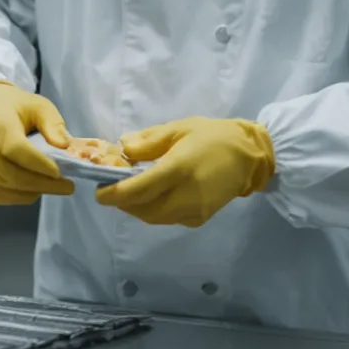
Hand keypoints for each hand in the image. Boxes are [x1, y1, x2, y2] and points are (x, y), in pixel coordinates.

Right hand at [0, 80, 74, 204]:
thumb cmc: (14, 107)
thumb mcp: (38, 106)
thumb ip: (53, 124)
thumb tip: (64, 147)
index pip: (13, 148)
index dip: (37, 164)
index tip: (60, 173)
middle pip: (7, 172)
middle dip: (40, 184)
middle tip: (66, 187)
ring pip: (0, 186)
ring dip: (29, 193)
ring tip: (50, 188)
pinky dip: (14, 198)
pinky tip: (30, 192)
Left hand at [97, 116, 274, 227]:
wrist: (250, 156)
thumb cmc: (211, 136)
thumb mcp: (177, 129)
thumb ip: (147, 141)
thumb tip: (122, 148)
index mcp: (178, 169)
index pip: (138, 190)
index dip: (113, 194)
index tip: (99, 192)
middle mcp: (186, 195)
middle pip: (142, 209)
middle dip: (122, 203)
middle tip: (111, 189)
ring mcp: (195, 210)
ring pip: (154, 218)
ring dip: (135, 209)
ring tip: (128, 192)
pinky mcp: (200, 218)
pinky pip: (168, 219)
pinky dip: (153, 211)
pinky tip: (150, 197)